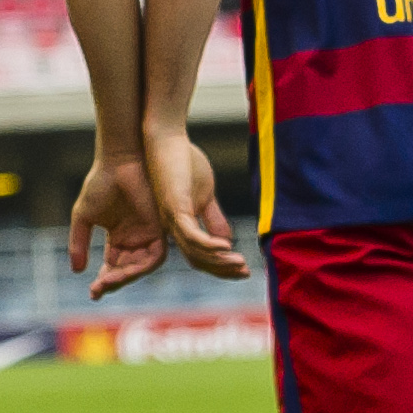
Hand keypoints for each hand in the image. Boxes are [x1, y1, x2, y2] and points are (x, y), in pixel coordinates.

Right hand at [69, 155, 171, 297]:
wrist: (119, 162)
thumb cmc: (100, 183)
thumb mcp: (83, 217)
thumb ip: (79, 242)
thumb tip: (76, 270)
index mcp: (118, 238)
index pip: (112, 266)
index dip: (103, 281)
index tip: (92, 292)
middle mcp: (135, 239)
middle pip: (126, 270)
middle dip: (113, 282)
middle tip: (99, 288)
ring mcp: (148, 235)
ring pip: (140, 267)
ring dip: (126, 277)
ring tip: (108, 281)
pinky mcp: (159, 229)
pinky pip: (155, 257)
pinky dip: (141, 267)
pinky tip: (125, 270)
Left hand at [145, 128, 247, 280]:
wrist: (166, 139)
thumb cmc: (183, 162)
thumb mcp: (204, 195)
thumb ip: (213, 218)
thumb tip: (227, 240)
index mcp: (180, 226)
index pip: (200, 256)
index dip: (221, 266)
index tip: (244, 270)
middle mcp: (173, 227)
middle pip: (198, 259)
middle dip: (222, 270)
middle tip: (245, 274)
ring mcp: (172, 218)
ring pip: (194, 250)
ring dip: (219, 260)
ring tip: (240, 264)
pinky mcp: (174, 206)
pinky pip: (190, 234)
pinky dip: (208, 244)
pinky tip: (225, 247)